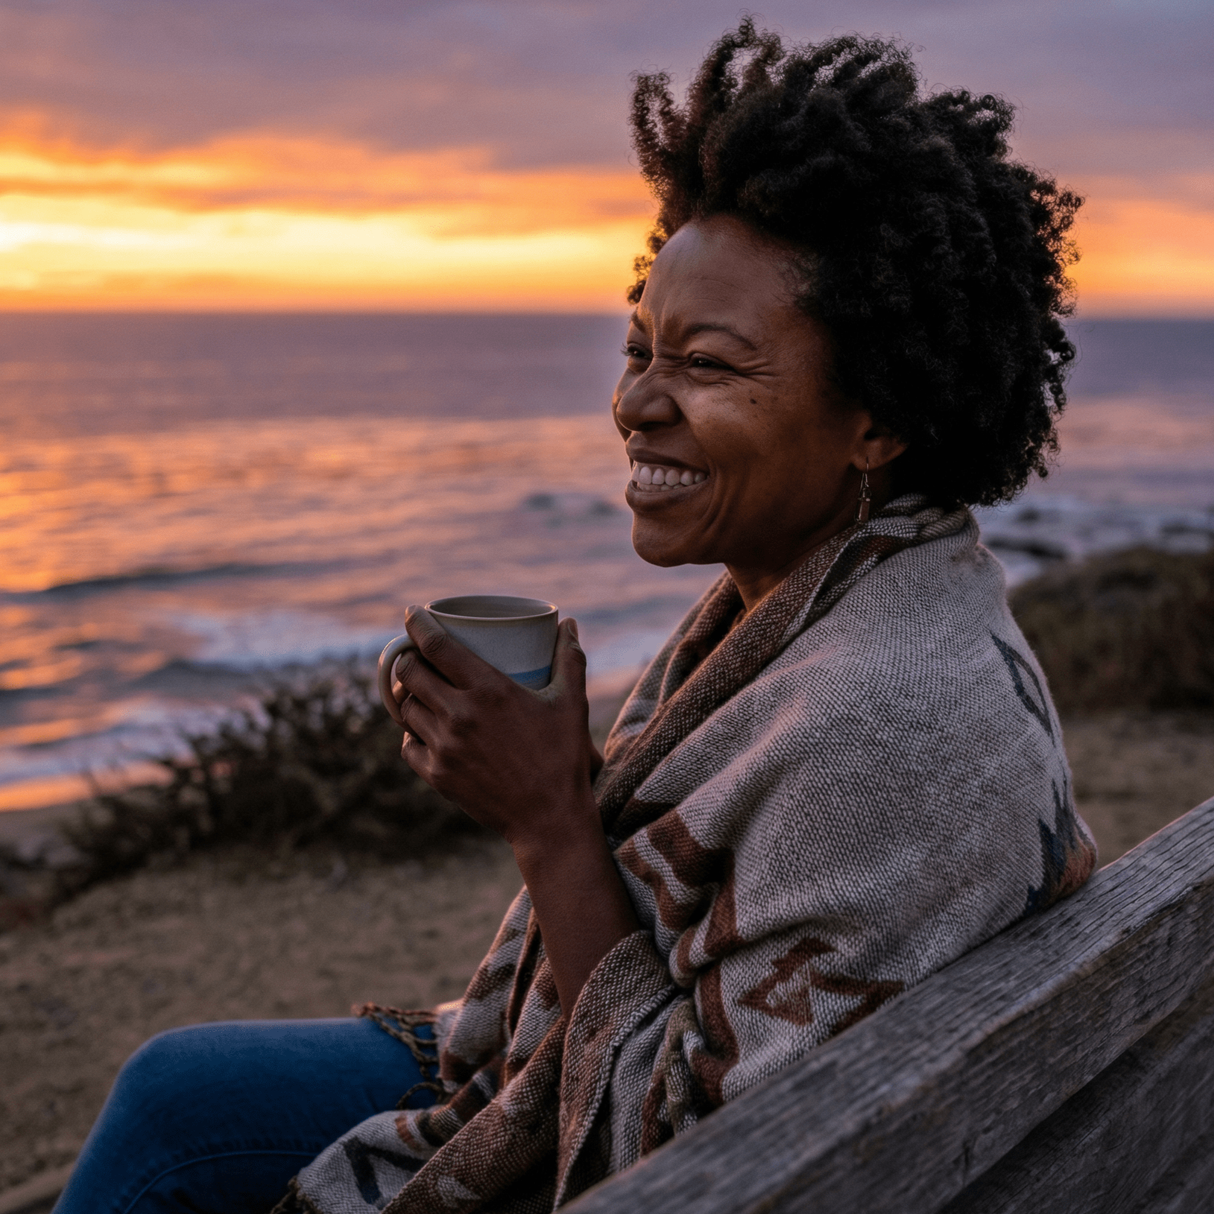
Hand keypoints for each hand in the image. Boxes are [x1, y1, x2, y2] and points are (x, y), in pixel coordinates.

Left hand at [393, 606, 637, 1012]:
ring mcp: (444, 747)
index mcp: (487, 689)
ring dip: (407, 694)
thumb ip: (570, 659)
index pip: (435, 645)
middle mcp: (458, 714)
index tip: (411, 613)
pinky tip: (423, 728)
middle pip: (410, 673)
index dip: (417, 624)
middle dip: (407, 658)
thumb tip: (569, 624)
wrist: (549, 819)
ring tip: (418, 690)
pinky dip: (412, 733)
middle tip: (416, 655)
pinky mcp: (438, 775)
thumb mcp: (571, 703)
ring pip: (405, 709)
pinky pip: (408, 745)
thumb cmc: (563, 757)